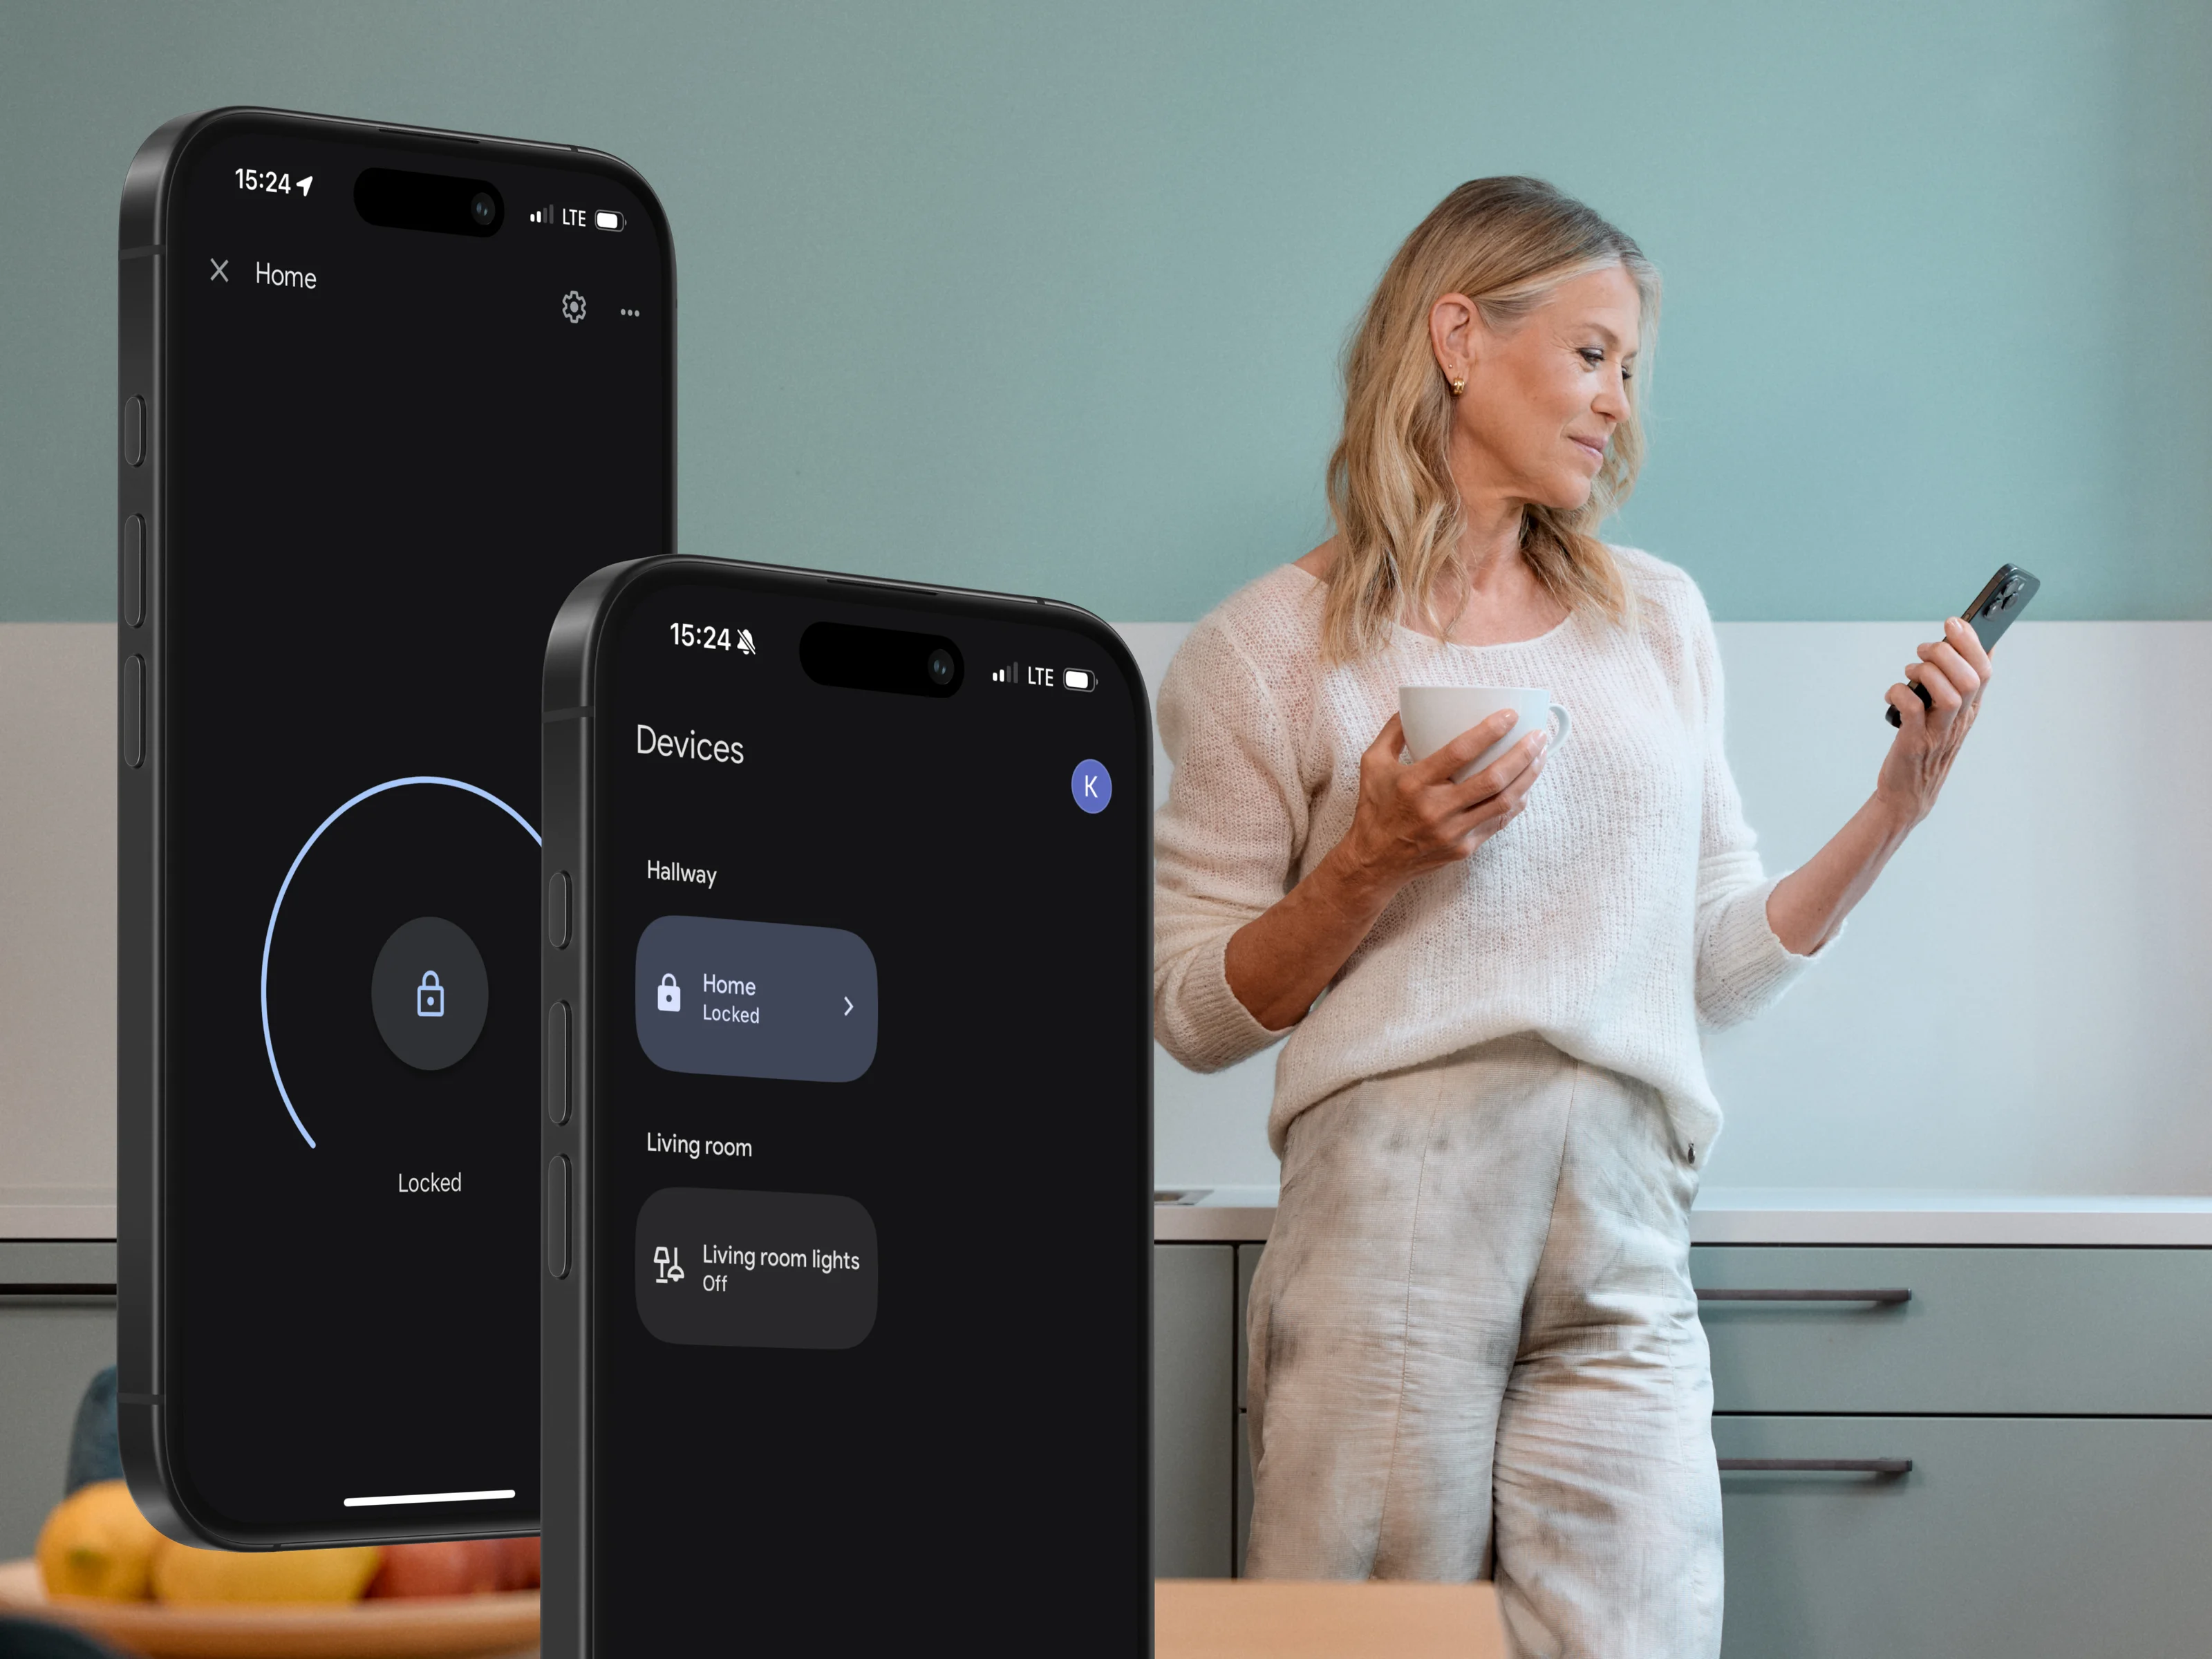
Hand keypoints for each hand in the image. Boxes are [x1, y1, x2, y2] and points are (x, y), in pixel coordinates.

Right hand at [1331, 710, 1548, 899]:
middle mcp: (1435, 809)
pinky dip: (1516, 803)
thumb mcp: (1372, 764)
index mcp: (1413, 783)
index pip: (1459, 752)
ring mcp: (1452, 832)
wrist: (1374, 862)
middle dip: (1522, 754)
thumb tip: (1411, 708)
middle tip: (1539, 735)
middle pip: (1491, 778)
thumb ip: (1392, 733)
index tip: (1511, 714)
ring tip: (1541, 756)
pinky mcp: (1463, 848)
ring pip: (1503, 802)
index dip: (1489, 731)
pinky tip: (1525, 786)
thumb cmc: (1375, 808)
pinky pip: (1498, 822)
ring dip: (1527, 777)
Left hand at [1877, 616, 1992, 825]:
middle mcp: (1959, 720)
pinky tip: (1893, 694)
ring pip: (1950, 693)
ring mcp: (1938, 732)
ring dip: (1927, 671)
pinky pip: (1914, 711)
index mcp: (1969, 709)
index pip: (1985, 671)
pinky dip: (1901, 693)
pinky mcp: (1914, 743)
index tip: (1956, 623)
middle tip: (1924, 648)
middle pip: (1971, 678)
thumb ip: (1954, 682)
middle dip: (1947, 652)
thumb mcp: (1946, 713)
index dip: (1973, 643)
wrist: (1907, 793)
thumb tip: (1961, 643)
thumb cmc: (1924, 745)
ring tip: (1910, 670)